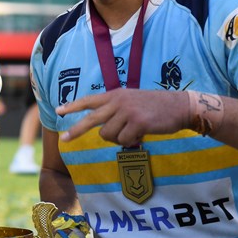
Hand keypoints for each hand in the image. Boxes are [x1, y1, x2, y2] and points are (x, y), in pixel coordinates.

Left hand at [57, 89, 188, 146]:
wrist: (180, 106)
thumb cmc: (155, 106)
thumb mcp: (131, 100)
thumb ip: (115, 109)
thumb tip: (102, 129)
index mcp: (115, 95)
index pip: (89, 100)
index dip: (73, 106)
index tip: (58, 110)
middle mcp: (118, 102)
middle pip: (91, 119)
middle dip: (76, 130)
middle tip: (63, 139)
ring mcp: (127, 112)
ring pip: (108, 135)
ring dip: (118, 139)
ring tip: (132, 132)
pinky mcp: (138, 123)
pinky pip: (124, 141)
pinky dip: (131, 142)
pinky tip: (141, 134)